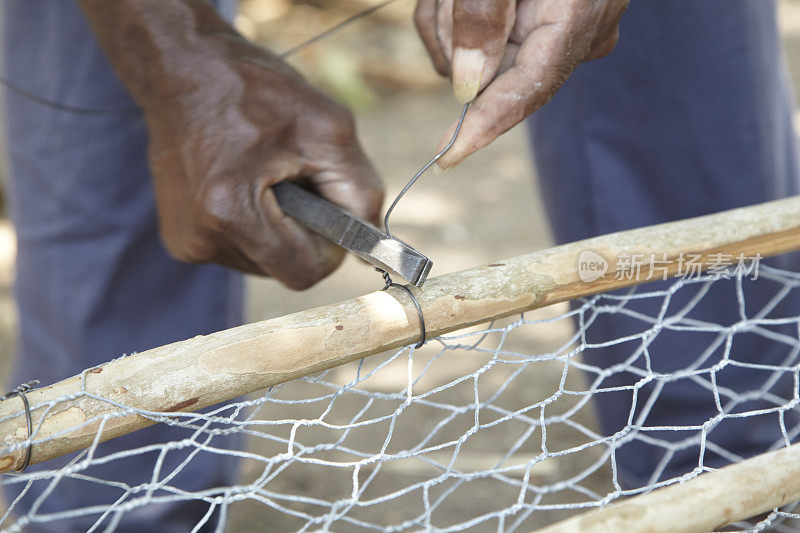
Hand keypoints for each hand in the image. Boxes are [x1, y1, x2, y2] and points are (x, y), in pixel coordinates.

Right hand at [147, 39, 382, 289]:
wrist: (182, 68)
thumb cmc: (256, 90)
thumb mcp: (328, 129)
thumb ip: (361, 193)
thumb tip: (370, 247)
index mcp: (231, 211)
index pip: (304, 272)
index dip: (330, 249)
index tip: (331, 209)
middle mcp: (201, 238)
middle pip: (285, 269)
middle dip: (305, 233)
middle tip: (300, 180)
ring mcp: (187, 242)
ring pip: (265, 263)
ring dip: (281, 229)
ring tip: (269, 176)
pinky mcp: (181, 238)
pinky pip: (242, 250)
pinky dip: (257, 225)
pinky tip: (247, 184)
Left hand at [414, 0, 627, 169]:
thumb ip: (482, 14)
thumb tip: (466, 86)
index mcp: (576, 18)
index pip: (528, 91)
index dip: (483, 127)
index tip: (445, 158)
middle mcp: (580, 35)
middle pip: (495, 74)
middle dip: (454, 39)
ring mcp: (568, 32)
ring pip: (482, 60)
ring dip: (451, 22)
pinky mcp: (550, 27)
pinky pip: (490, 43)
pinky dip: (461, 17)